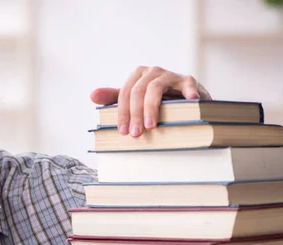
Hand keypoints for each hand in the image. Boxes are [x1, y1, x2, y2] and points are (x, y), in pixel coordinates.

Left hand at [90, 66, 211, 136]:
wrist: (186, 100)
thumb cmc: (157, 101)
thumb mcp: (134, 99)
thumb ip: (114, 97)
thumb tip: (92, 95)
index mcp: (138, 75)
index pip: (125, 93)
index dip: (122, 112)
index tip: (123, 132)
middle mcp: (153, 71)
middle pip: (138, 91)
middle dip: (135, 114)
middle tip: (136, 134)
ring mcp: (171, 75)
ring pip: (155, 88)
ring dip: (151, 108)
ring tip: (151, 126)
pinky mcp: (189, 81)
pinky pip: (187, 84)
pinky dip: (188, 91)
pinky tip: (190, 100)